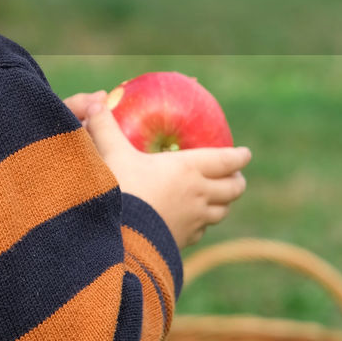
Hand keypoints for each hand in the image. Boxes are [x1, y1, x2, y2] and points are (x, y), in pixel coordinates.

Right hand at [65, 91, 250, 247]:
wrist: (118, 237)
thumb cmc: (119, 188)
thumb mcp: (112, 153)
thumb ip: (105, 127)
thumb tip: (96, 100)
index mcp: (188, 168)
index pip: (225, 161)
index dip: (239, 156)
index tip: (245, 153)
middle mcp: (198, 194)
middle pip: (232, 189)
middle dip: (237, 181)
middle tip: (235, 175)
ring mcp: (194, 220)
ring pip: (222, 212)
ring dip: (224, 203)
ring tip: (219, 198)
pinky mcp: (183, 240)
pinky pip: (202, 230)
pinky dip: (203, 223)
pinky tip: (193, 221)